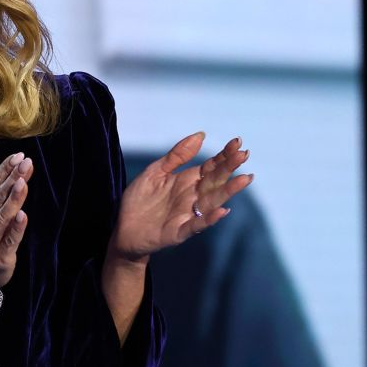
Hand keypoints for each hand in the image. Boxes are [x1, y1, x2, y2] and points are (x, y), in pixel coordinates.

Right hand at [0, 152, 31, 294]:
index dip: (3, 170)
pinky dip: (16, 228)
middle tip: (25, 163)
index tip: (17, 157)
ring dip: (13, 199)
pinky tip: (23, 215)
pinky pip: (9, 239)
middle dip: (12, 178)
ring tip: (23, 182)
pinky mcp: (0, 255)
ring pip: (2, 216)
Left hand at [110, 133, 251, 260]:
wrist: (122, 229)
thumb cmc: (139, 199)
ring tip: (244, 179)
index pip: (211, 166)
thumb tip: (201, 134)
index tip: (237, 142)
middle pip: (215, 181)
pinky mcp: (178, 231)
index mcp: (187, 181)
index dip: (224, 155)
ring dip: (228, 191)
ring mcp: (187, 215)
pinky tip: (222, 211)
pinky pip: (196, 225)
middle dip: (229, 168)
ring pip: (212, 202)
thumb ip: (176, 156)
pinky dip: (209, 219)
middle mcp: (192, 197)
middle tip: (244, 155)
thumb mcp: (155, 172)